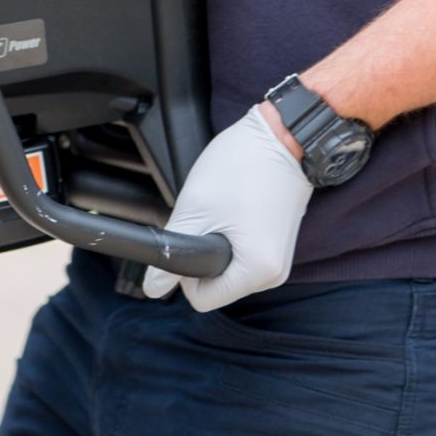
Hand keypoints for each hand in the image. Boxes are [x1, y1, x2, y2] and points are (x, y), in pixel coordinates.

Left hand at [142, 106, 312, 311]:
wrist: (282, 136)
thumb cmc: (244, 165)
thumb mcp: (196, 210)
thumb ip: (171, 253)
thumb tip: (153, 287)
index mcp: (258, 271)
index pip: (204, 299)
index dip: (187, 272)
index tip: (196, 234)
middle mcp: (275, 273)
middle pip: (219, 285)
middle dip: (206, 254)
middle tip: (213, 216)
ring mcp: (280, 259)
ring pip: (230, 270)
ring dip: (220, 244)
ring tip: (228, 209)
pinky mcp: (279, 244)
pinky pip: (245, 255)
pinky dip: (234, 238)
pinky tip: (239, 208)